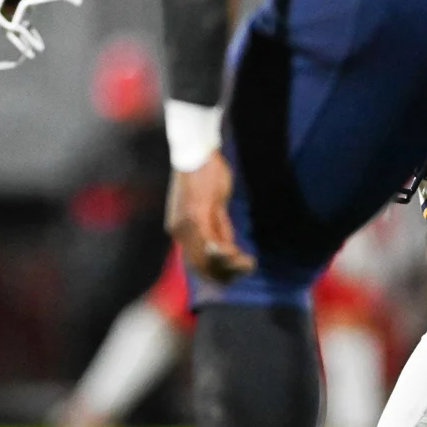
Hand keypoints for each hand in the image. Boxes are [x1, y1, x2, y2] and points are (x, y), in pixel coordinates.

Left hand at [166, 150, 254, 282]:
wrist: (194, 151)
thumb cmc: (204, 174)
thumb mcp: (211, 205)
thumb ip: (216, 225)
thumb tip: (224, 246)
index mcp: (177, 228)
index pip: (194, 262)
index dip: (215, 272)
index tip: (234, 275)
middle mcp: (177, 230)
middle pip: (200, 265)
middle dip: (226, 273)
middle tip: (248, 269)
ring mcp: (185, 224)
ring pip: (207, 259)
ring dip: (231, 265)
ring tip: (250, 264)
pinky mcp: (197, 215)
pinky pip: (213, 243)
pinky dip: (228, 253)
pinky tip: (242, 256)